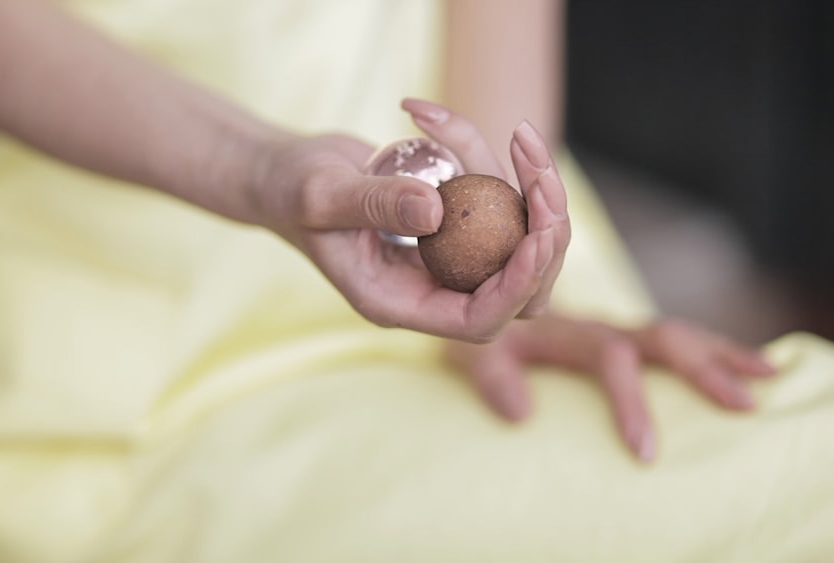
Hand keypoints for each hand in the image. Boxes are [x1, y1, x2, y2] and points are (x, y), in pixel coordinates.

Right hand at [250, 99, 569, 341]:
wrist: (286, 174)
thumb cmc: (290, 190)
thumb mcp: (321, 194)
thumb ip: (372, 204)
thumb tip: (434, 211)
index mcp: (398, 302)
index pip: (477, 320)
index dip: (516, 287)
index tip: (534, 237)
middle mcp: (431, 287)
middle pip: (522, 292)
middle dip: (547, 240)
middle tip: (543, 178)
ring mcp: (448, 256)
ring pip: (523, 244)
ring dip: (536, 193)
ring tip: (522, 136)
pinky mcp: (457, 222)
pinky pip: (503, 203)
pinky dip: (502, 164)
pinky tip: (464, 124)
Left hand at [445, 315, 776, 460]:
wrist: (479, 293)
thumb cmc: (479, 331)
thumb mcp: (473, 354)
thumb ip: (493, 379)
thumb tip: (523, 416)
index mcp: (570, 330)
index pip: (612, 359)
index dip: (631, 403)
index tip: (647, 454)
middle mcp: (600, 324)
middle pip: (661, 338)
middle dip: (705, 369)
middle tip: (745, 405)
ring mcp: (616, 328)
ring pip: (678, 332)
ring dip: (723, 352)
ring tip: (772, 373)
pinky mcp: (622, 335)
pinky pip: (673, 337)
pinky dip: (713, 347)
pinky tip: (748, 363)